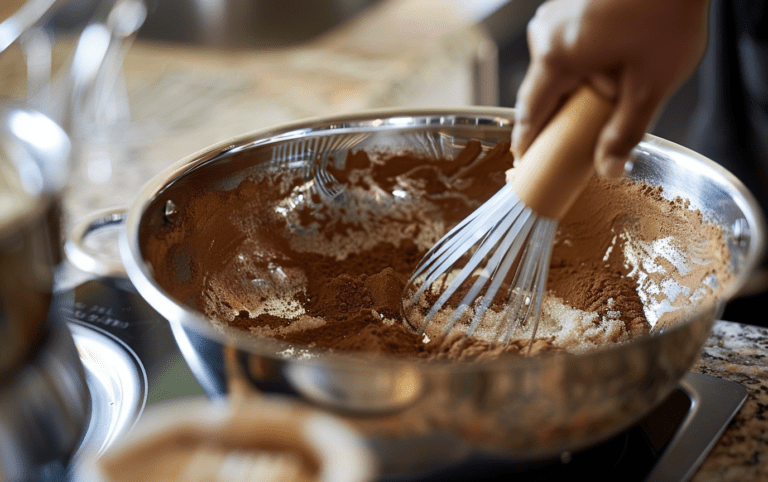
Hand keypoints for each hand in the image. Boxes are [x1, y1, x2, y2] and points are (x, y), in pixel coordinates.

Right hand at [511, 0, 709, 176]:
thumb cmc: (667, 12)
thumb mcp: (650, 84)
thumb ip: (626, 131)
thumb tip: (609, 170)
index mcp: (556, 56)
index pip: (529, 113)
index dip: (527, 144)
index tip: (527, 166)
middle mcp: (545, 33)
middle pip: (542, 92)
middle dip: (562, 116)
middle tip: (583, 138)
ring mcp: (554, 16)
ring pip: (555, 70)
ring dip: (577, 90)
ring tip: (614, 92)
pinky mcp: (568, 6)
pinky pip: (565, 49)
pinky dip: (583, 67)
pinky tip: (614, 66)